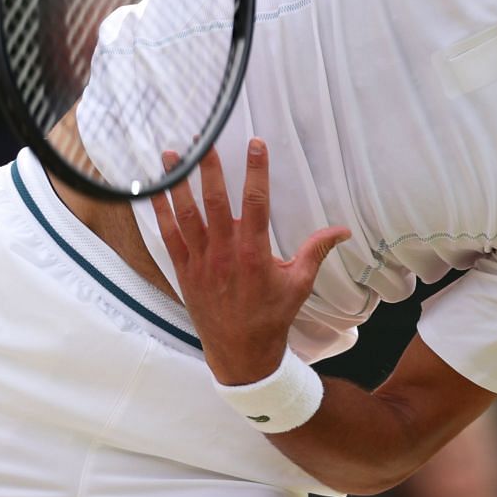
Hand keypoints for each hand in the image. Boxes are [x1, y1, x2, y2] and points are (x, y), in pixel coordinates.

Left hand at [151, 140, 350, 385]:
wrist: (241, 354)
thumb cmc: (272, 317)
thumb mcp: (299, 284)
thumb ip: (316, 251)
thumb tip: (343, 230)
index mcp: (254, 253)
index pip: (256, 203)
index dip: (256, 171)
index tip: (256, 144)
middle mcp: (225, 254)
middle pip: (215, 202)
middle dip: (211, 169)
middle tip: (205, 141)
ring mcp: (201, 262)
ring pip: (187, 215)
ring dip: (178, 184)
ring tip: (172, 155)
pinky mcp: (184, 271)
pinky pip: (169, 236)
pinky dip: (160, 212)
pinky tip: (154, 191)